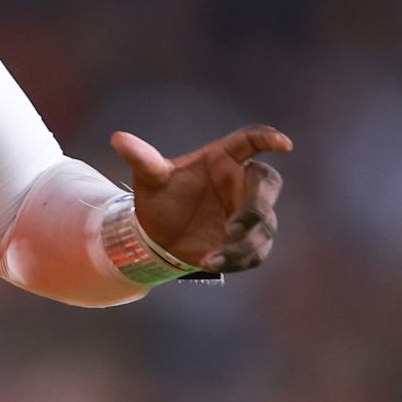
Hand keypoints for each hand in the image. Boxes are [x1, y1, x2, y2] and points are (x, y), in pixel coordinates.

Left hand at [109, 124, 291, 273]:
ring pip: (265, 225)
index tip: (283, 144)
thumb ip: (141, 159)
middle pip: (267, 184)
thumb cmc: (161, 197)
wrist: (159, 235)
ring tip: (214, 256)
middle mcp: (242, 183)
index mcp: (223, 159)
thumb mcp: (149, 178)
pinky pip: (256, 252)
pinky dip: (236, 259)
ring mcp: (250, 213)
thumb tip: (117, 138)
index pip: (250, 141)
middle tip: (234, 226)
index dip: (268, 139)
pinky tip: (210, 262)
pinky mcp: (249, 242)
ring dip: (244, 243)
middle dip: (258, 205)